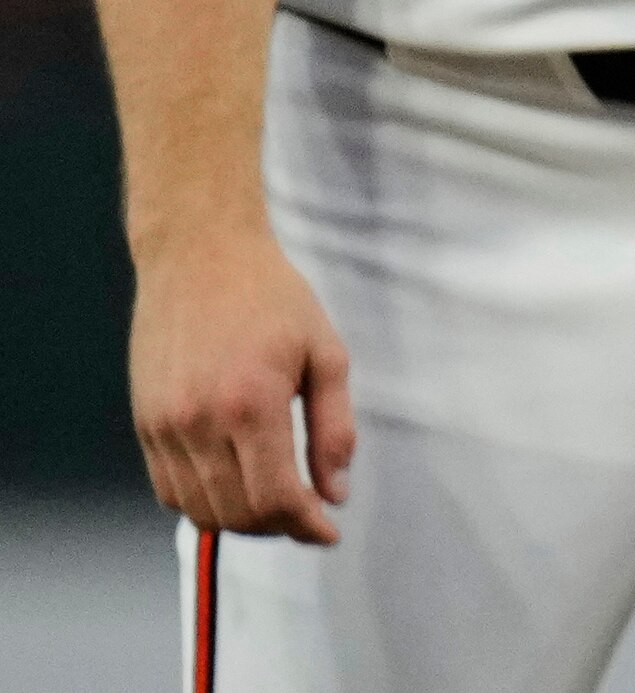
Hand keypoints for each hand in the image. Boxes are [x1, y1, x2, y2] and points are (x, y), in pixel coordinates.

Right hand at [128, 219, 353, 541]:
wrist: (200, 256)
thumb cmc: (272, 297)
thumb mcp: (326, 353)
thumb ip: (334, 428)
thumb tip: (335, 491)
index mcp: (251, 405)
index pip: (274, 498)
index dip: (304, 526)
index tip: (328, 531)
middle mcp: (199, 423)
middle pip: (236, 513)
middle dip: (278, 528)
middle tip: (308, 519)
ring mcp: (165, 427)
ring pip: (199, 509)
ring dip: (240, 522)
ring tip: (276, 507)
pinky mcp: (144, 424)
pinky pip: (168, 489)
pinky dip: (202, 504)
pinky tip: (233, 489)